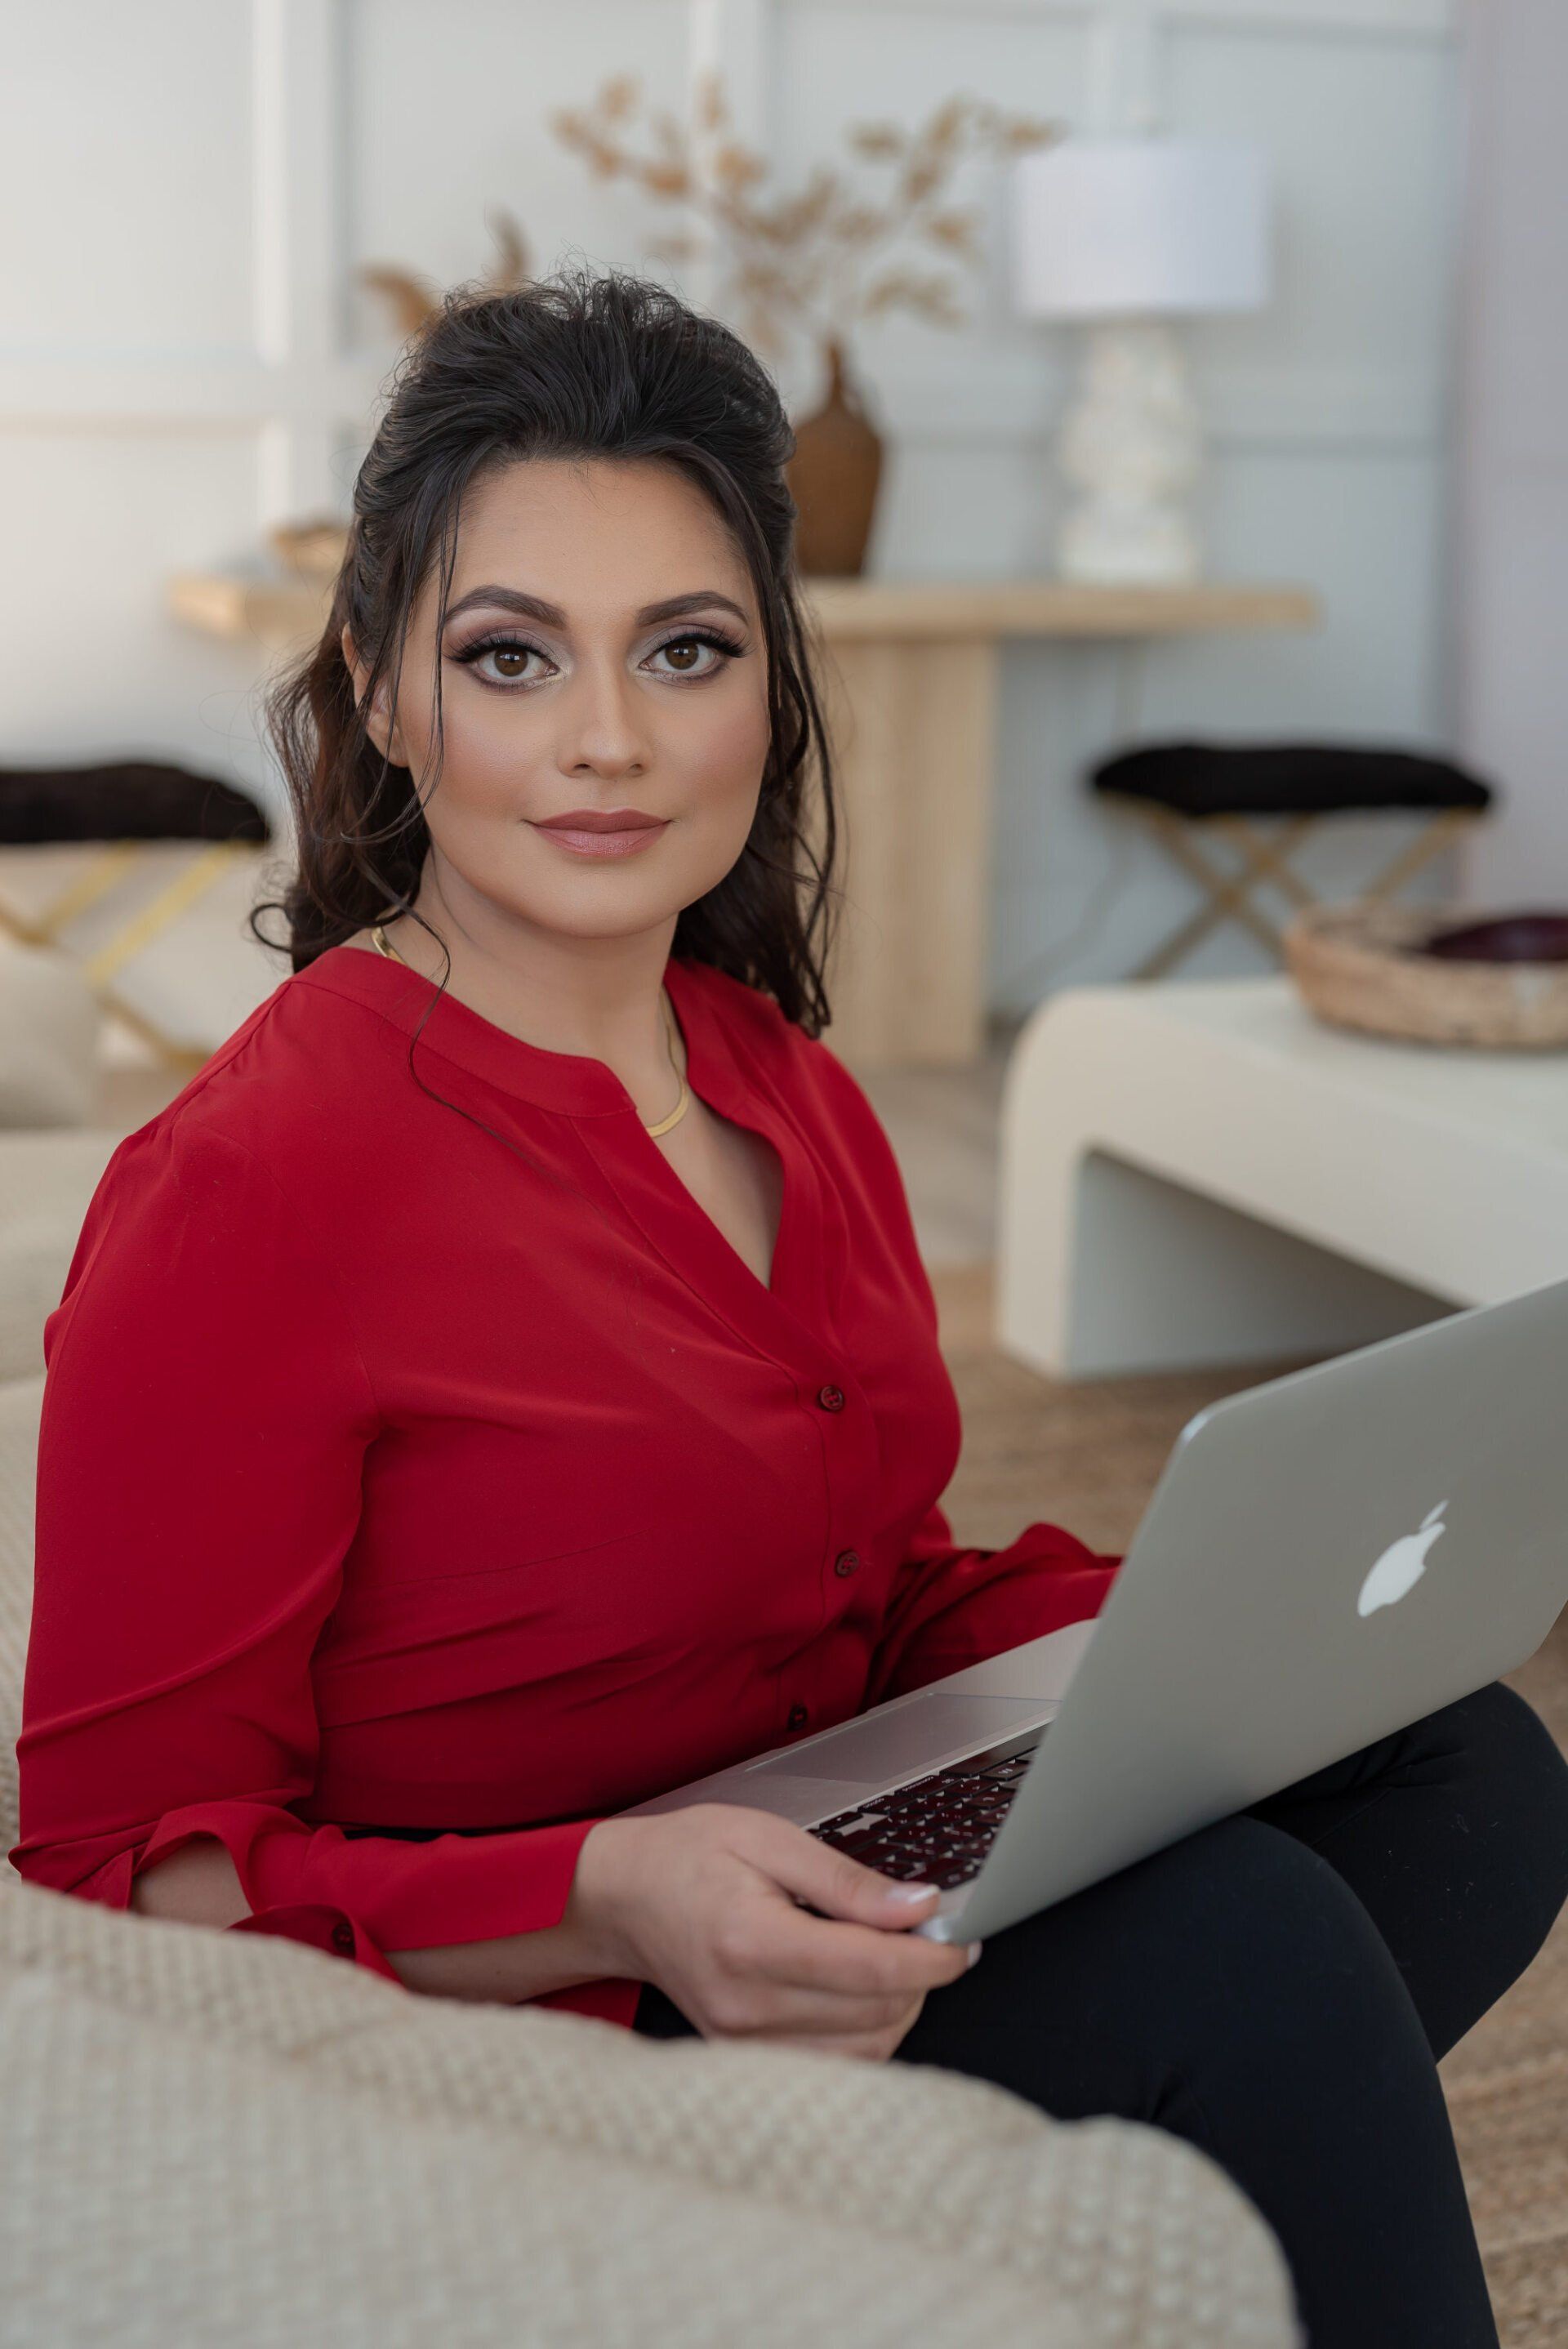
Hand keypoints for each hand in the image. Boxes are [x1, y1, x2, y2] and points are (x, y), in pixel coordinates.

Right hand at [567, 1804, 978, 2060]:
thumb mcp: (769, 1839)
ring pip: (864, 2051)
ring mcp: (743, 2041)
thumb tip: (919, 1908)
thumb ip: (847, 1881)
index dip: (932, 1959)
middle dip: (919, 1977)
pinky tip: (861, 1991)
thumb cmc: (690, 1857)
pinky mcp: (745, 2056)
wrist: (624, 1898)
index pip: (870, 1972)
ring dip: (897, 2008)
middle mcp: (746, 2005)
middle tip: (927, 1936)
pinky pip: (833, 2063)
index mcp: (751, 1942)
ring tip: (891, 1960)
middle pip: (875, 2015)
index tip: (960, 1940)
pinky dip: (865, 2032)